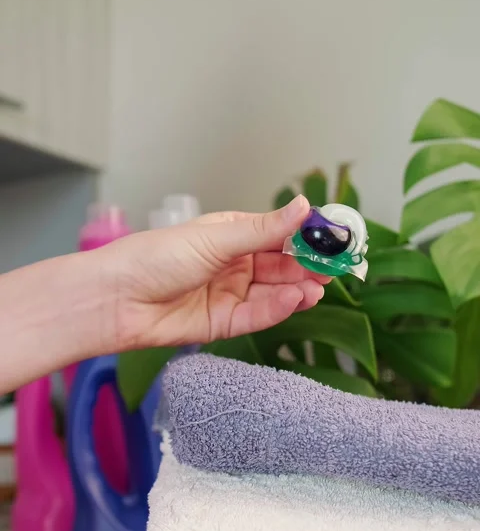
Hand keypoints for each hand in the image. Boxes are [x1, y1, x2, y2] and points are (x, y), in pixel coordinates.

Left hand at [106, 195, 329, 348]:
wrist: (117, 299)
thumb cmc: (156, 257)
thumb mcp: (216, 238)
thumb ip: (264, 230)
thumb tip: (304, 206)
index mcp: (231, 235)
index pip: (279, 235)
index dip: (307, 237)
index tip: (335, 239)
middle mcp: (234, 264)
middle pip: (282, 267)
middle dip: (308, 267)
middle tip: (335, 269)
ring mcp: (230, 295)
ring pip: (274, 293)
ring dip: (298, 290)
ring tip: (318, 287)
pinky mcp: (224, 324)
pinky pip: (257, 316)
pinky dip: (278, 309)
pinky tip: (295, 300)